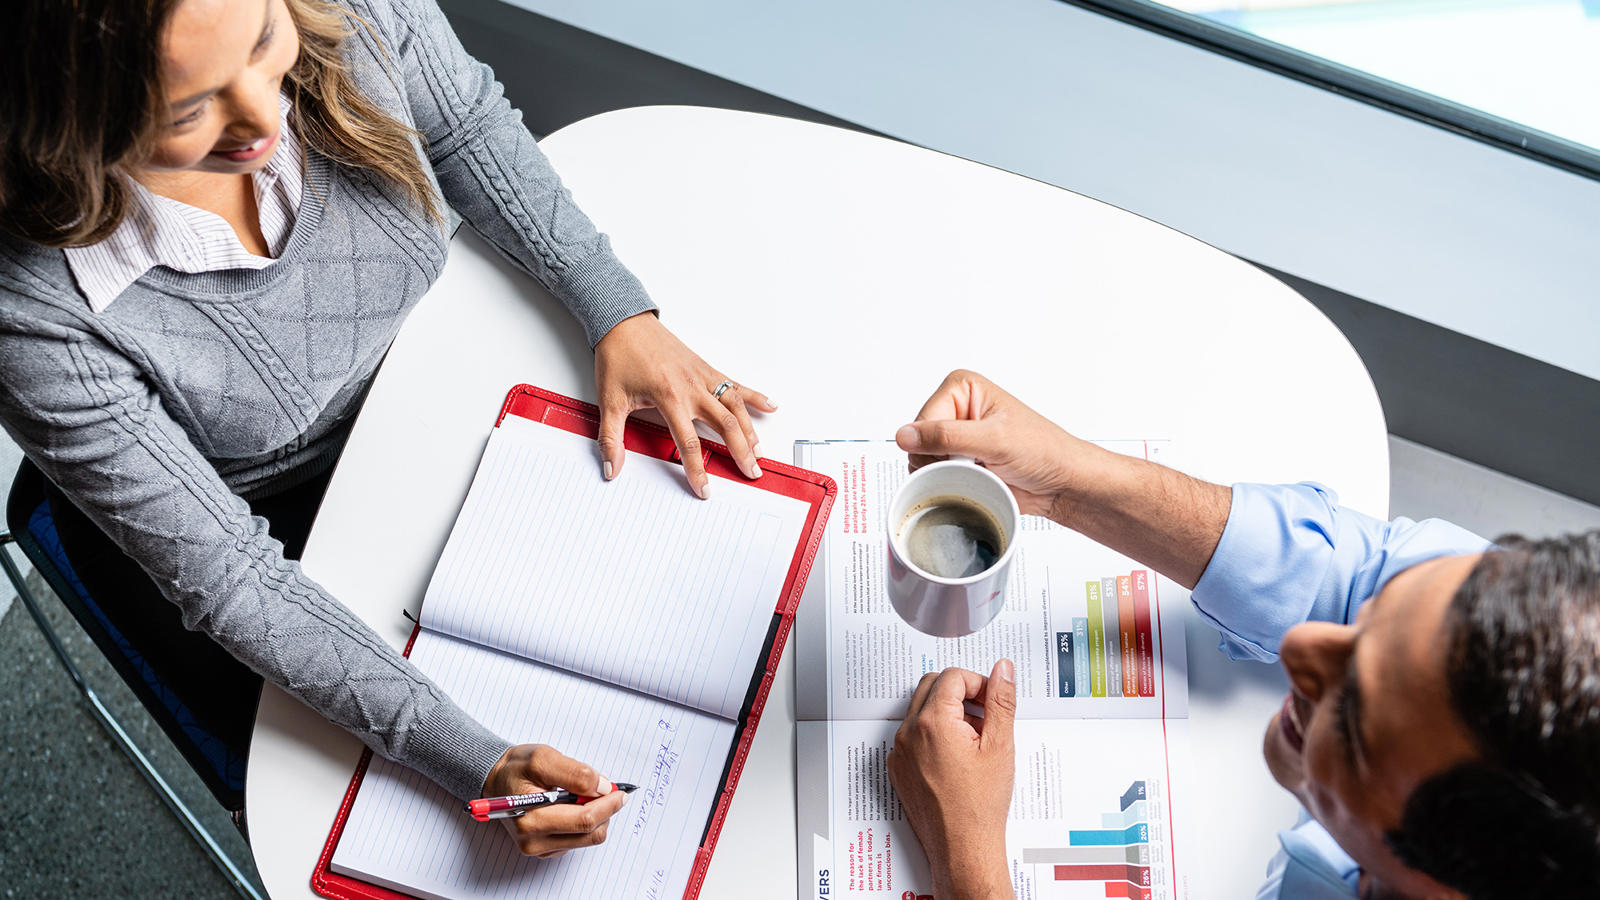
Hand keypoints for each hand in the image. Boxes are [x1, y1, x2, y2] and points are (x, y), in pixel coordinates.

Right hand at [480, 744, 627, 857]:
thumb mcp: (543, 757)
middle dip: (606, 810)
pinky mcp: (545, 850)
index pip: (583, 821)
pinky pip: (578, 840)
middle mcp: (534, 841)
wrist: (497, 779)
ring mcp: (539, 848)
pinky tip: (575, 805)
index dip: (607, 805)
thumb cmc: (517, 768)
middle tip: (611, 790)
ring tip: (587, 793)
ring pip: (587, 839)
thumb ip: (574, 772)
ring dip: (597, 816)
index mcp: (531, 820)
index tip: (620, 791)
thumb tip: (603, 788)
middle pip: (590, 834)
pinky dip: (585, 822)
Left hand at [593, 312, 776, 497]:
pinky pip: (734, 383)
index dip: (697, 470)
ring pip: (734, 406)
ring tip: (759, 451)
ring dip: (750, 430)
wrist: (623, 322)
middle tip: (750, 472)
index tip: (704, 488)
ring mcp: (701, 376)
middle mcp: (691, 387)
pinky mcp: (705, 367)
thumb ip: (611, 438)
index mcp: (669, 396)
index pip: (688, 442)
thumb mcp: (609, 400)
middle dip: (740, 452)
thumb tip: (612, 467)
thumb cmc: (619, 356)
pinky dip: (753, 395)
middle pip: (724, 425)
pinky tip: (769, 405)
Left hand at [887, 660, 1017, 899]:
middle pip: (932, 686)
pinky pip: (912, 736)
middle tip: (984, 716)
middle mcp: (909, 733)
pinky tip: (956, 758)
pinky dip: (932, 735)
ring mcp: (900, 752)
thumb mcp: (1000, 746)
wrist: (962, 848)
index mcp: (933, 723)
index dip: (978, 683)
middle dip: (960, 693)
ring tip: (973, 740)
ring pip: (921, 711)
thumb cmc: (980, 806)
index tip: (991, 700)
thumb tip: (1003, 670)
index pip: (952, 676)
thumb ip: (1001, 701)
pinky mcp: (898, 768)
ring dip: (946, 713)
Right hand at [894, 370, 1081, 517]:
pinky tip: (973, 481)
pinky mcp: (959, 460)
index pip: (922, 419)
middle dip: (941, 460)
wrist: (1060, 483)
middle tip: (973, 464)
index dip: (935, 443)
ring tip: (977, 472)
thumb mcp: (993, 440)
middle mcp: (956, 408)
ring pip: (923, 461)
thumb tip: (905, 436)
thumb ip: (946, 437)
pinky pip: (934, 475)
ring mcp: (956, 436)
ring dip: (945, 474)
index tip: (963, 454)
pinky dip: (949, 483)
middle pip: (918, 441)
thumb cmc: (1042, 451)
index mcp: (962, 388)